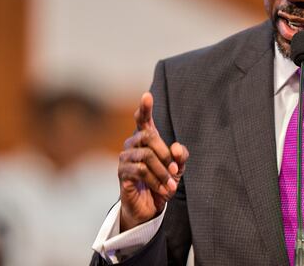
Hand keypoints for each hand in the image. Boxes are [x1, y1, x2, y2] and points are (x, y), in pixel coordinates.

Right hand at [118, 92, 188, 231]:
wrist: (151, 207)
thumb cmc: (163, 181)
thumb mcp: (179, 168)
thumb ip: (181, 156)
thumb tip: (176, 148)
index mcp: (147, 139)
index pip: (143, 120)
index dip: (145, 108)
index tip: (147, 96)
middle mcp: (133, 145)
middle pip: (148, 136)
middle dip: (165, 153)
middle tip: (176, 170)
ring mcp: (125, 158)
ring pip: (146, 155)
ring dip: (162, 171)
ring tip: (171, 185)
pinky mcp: (122, 173)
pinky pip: (139, 171)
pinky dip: (155, 180)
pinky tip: (163, 190)